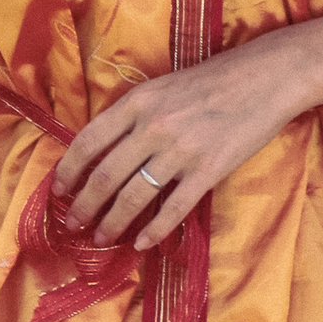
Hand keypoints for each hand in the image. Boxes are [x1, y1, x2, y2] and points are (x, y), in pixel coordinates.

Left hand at [55, 14, 322, 256]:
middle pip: (105, 177)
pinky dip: (154, 231)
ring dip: (112, 223)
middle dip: (84, 206)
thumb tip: (101, 151)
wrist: (265, 78)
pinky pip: (173, 209)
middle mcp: (153, 127)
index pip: (88, 142)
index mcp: (137, 102)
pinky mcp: (208, 171)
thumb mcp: (162, 87)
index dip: (68, 171)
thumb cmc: (212, 80)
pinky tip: (142, 243)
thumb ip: (133, 115)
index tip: (58, 191)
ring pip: (134, 198)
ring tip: (101, 237)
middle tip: (73, 224)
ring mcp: (181, 151)